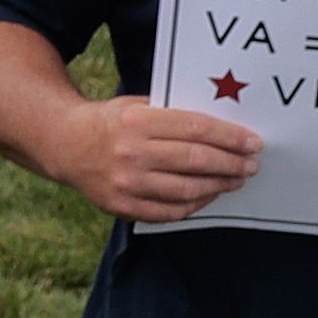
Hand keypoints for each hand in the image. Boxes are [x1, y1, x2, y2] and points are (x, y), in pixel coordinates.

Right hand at [67, 97, 261, 225]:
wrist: (64, 145)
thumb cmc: (110, 122)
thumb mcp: (136, 106)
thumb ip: (172, 118)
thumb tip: (222, 131)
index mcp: (136, 121)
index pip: (195, 129)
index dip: (230, 137)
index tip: (253, 142)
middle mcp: (130, 152)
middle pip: (196, 160)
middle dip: (231, 163)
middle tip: (251, 164)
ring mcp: (126, 183)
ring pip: (187, 189)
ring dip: (219, 185)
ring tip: (236, 180)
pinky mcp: (122, 205)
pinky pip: (170, 211)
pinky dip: (196, 204)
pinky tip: (209, 195)